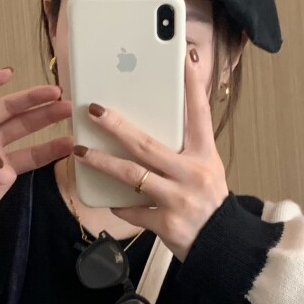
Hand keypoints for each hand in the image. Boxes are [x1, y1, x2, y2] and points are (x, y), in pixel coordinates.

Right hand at [0, 68, 73, 217]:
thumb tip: (4, 159)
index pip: (29, 156)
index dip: (50, 148)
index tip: (71, 142)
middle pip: (23, 126)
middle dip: (46, 116)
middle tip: (69, 106)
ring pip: (5, 108)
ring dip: (28, 99)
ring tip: (52, 91)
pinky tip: (7, 73)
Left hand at [73, 48, 228, 260]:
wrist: (223, 245)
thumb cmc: (209, 203)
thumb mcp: (206, 169)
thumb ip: (183, 149)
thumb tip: (149, 127)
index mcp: (204, 156)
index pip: (199, 113)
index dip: (192, 85)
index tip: (184, 58)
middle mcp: (192, 174)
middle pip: (147, 144)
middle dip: (117, 125)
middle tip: (94, 110)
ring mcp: (179, 200)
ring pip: (132, 176)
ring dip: (102, 162)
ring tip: (80, 152)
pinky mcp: (167, 224)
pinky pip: (133, 210)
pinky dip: (119, 203)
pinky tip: (108, 197)